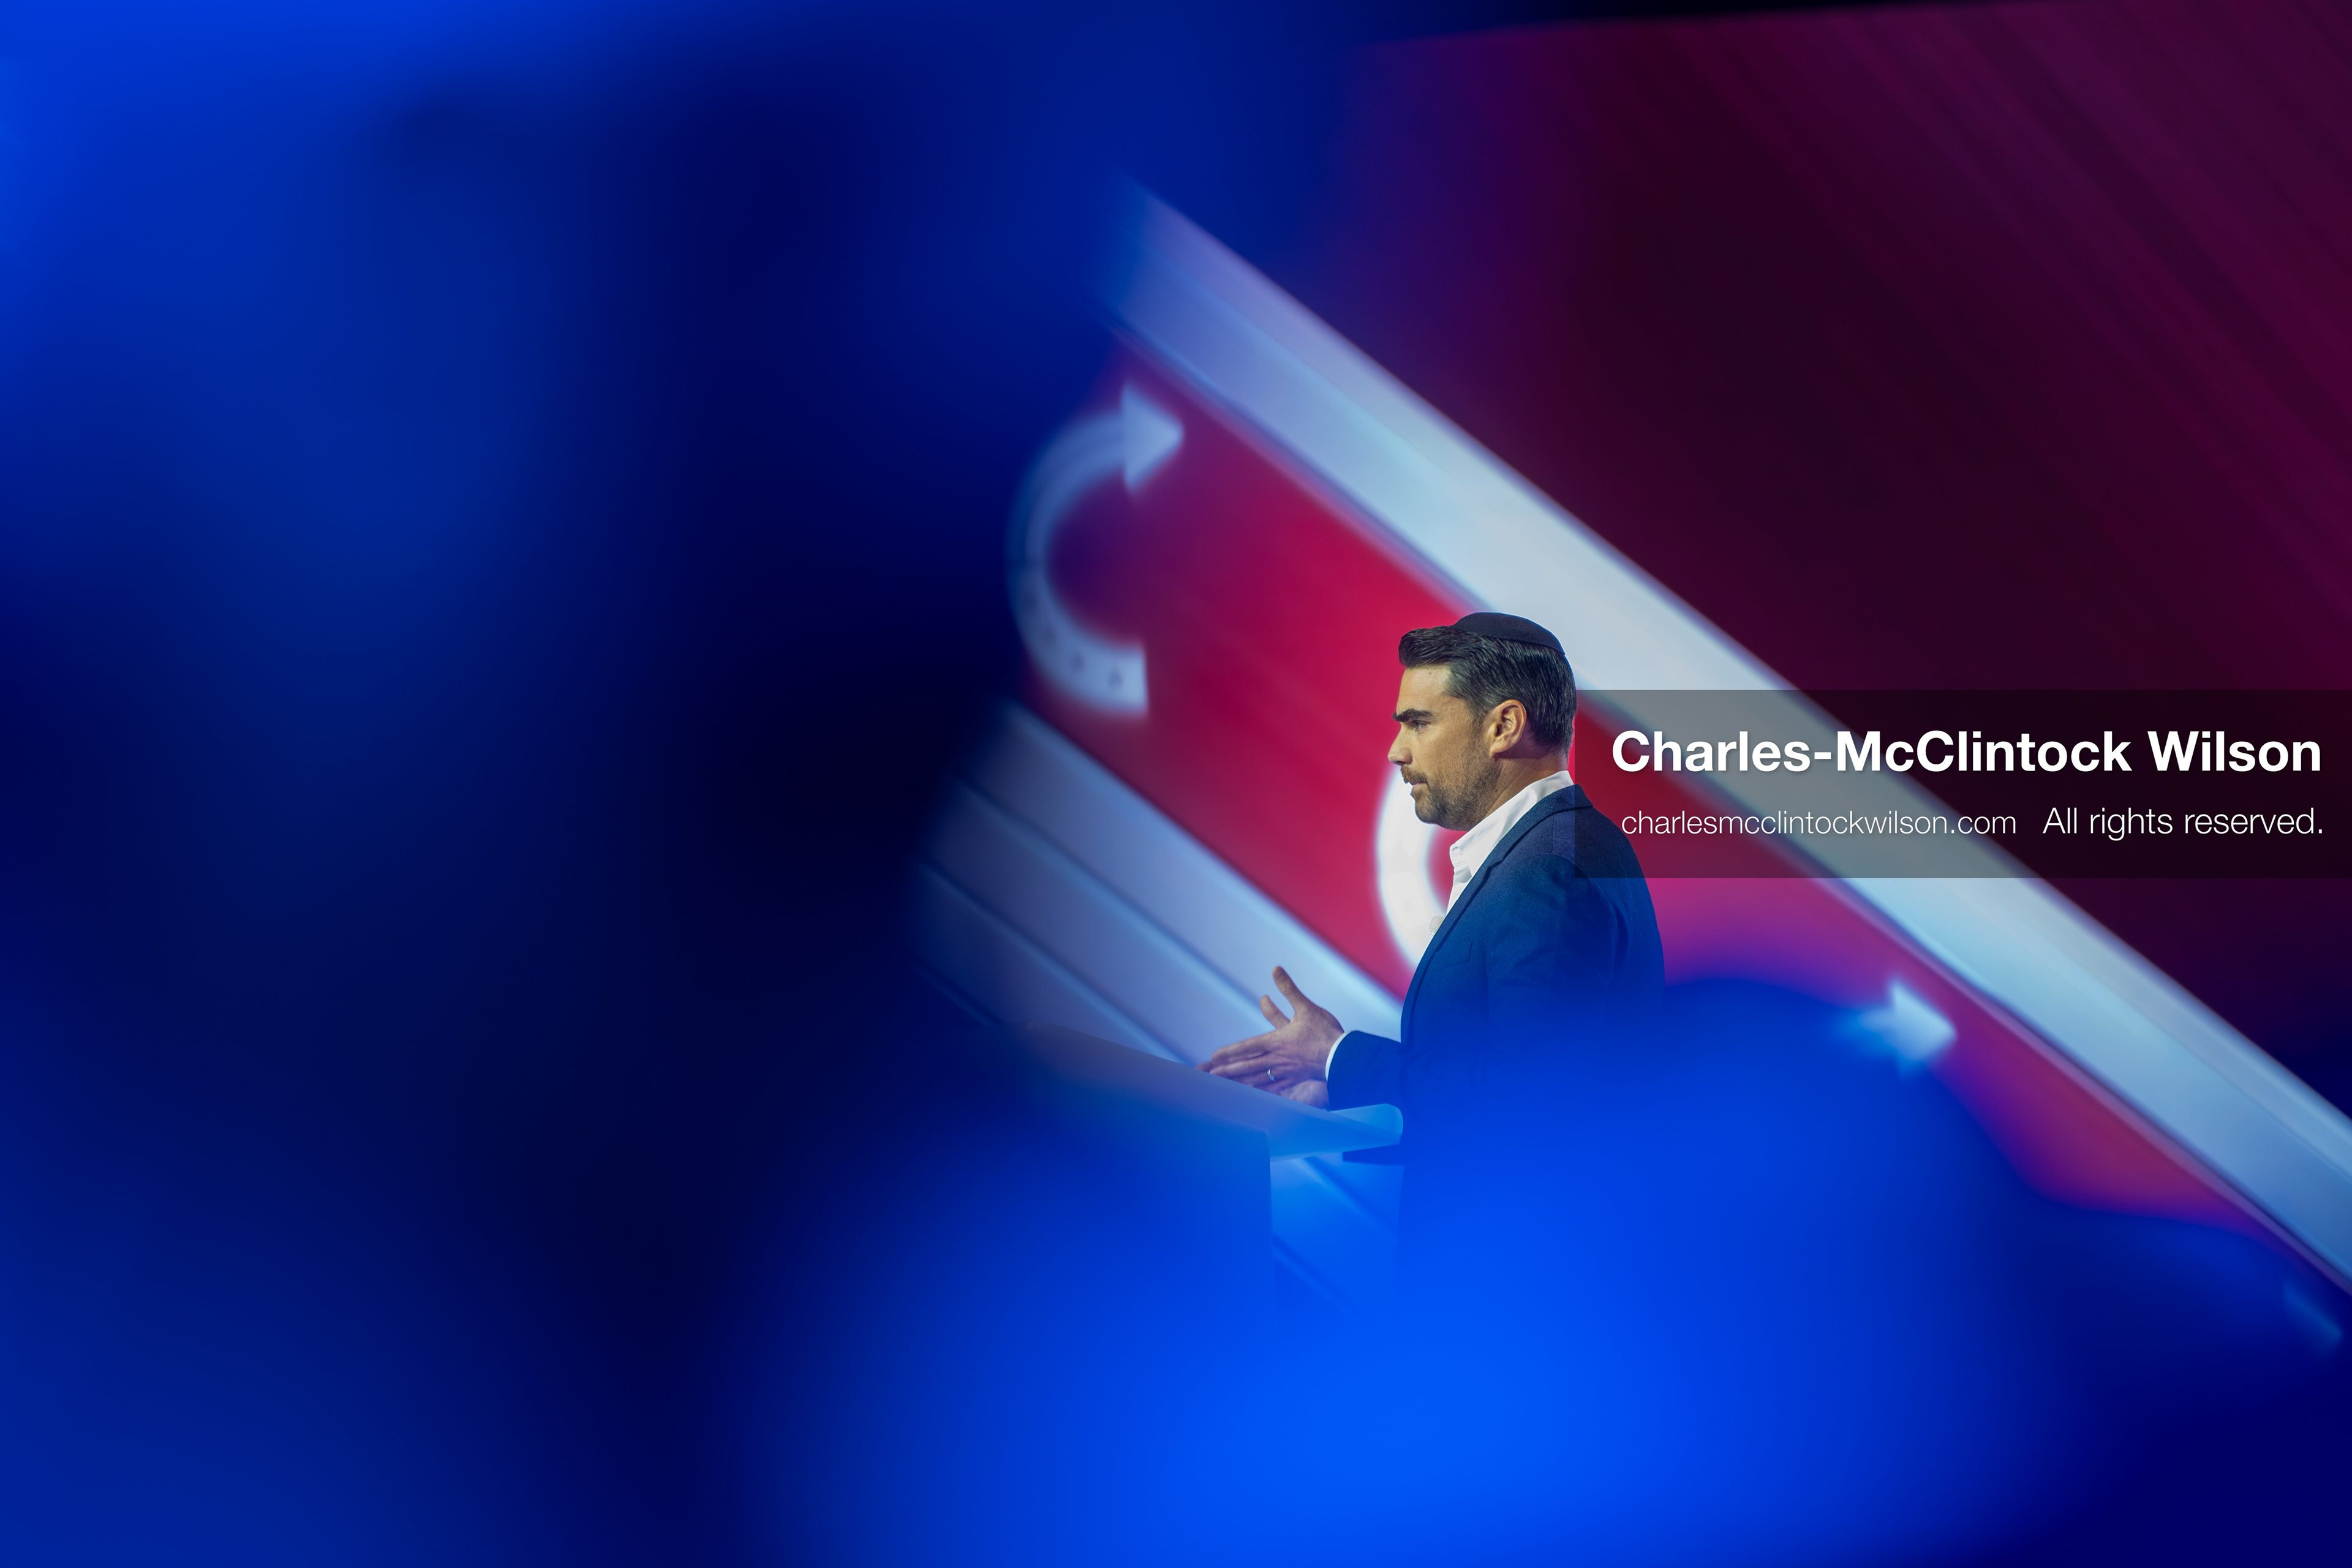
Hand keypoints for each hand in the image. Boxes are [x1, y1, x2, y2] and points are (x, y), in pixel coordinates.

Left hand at [1201, 967, 1342, 1096]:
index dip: (1230, 1052)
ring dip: (1241, 1080)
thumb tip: (1276, 969)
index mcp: (1277, 1041)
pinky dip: (1263, 1089)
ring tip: (1228, 1084)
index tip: (1214, 1056)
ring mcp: (1287, 1071)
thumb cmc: (1325, 1032)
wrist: (1343, 1057)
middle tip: (1212, 1073)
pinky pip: (1275, 1086)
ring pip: (1259, 1077)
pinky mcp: (1296, 1078)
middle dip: (1229, 1069)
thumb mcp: (1306, 1007)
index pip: (1247, 1047)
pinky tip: (1257, 1093)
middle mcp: (1278, 1058)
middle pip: (1248, 1065)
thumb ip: (1289, 989)